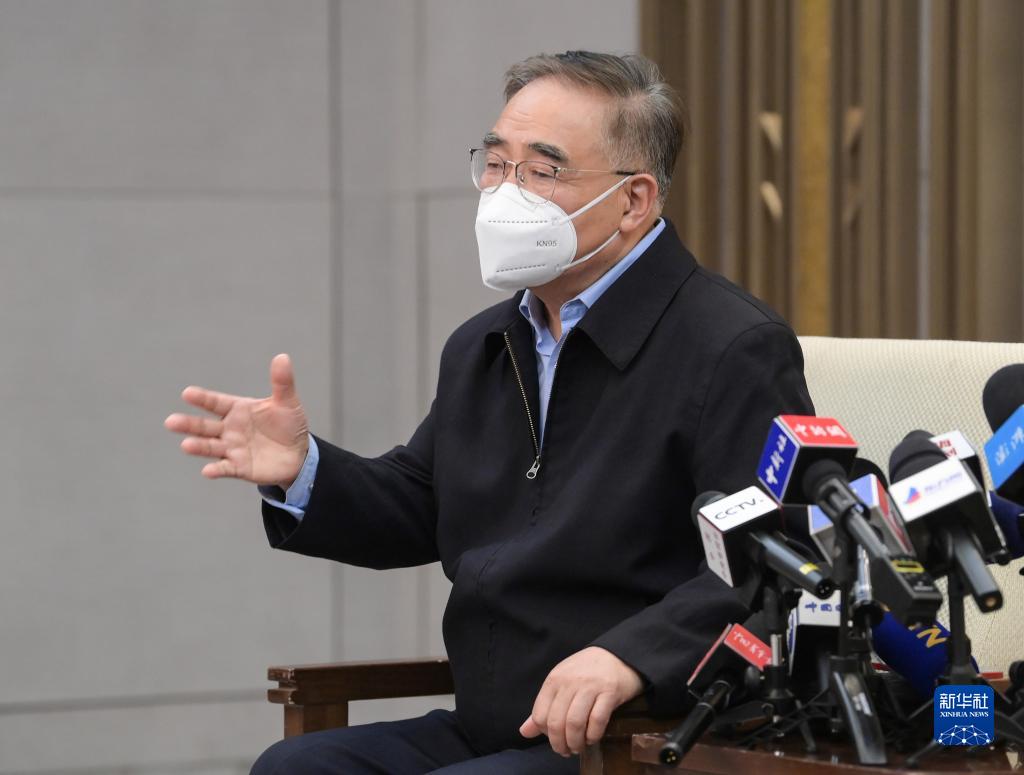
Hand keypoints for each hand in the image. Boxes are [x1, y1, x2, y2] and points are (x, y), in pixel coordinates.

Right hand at [164, 353, 309, 488]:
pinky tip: (207, 471)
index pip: (216, 403)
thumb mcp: (287, 402)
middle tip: (171, 422)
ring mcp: (232, 448)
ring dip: (198, 447)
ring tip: (186, 445)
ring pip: (211, 447)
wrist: (299, 454)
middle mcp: (229, 429)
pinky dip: (216, 470)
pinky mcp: (240, 467)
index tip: (187, 393)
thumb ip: (282, 382)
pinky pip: (226, 468)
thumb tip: (283, 357)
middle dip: (189, 424)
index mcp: (238, 409)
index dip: (202, 398)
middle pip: (205, 426)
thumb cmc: (289, 425)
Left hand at [520, 646, 642, 756]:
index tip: (554, 739)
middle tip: (566, 751)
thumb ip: (543, 708)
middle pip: (556, 723)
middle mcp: (570, 682)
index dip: (545, 734)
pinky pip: (597, 721)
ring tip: (578, 747)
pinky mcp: (610, 692)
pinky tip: (592, 738)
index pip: (540, 715)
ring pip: (575, 724)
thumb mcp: (561, 683)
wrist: (618, 655)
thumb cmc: (586, 671)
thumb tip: (524, 732)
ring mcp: (590, 686)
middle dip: (560, 743)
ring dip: (575, 742)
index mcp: (554, 680)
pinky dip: (593, 735)